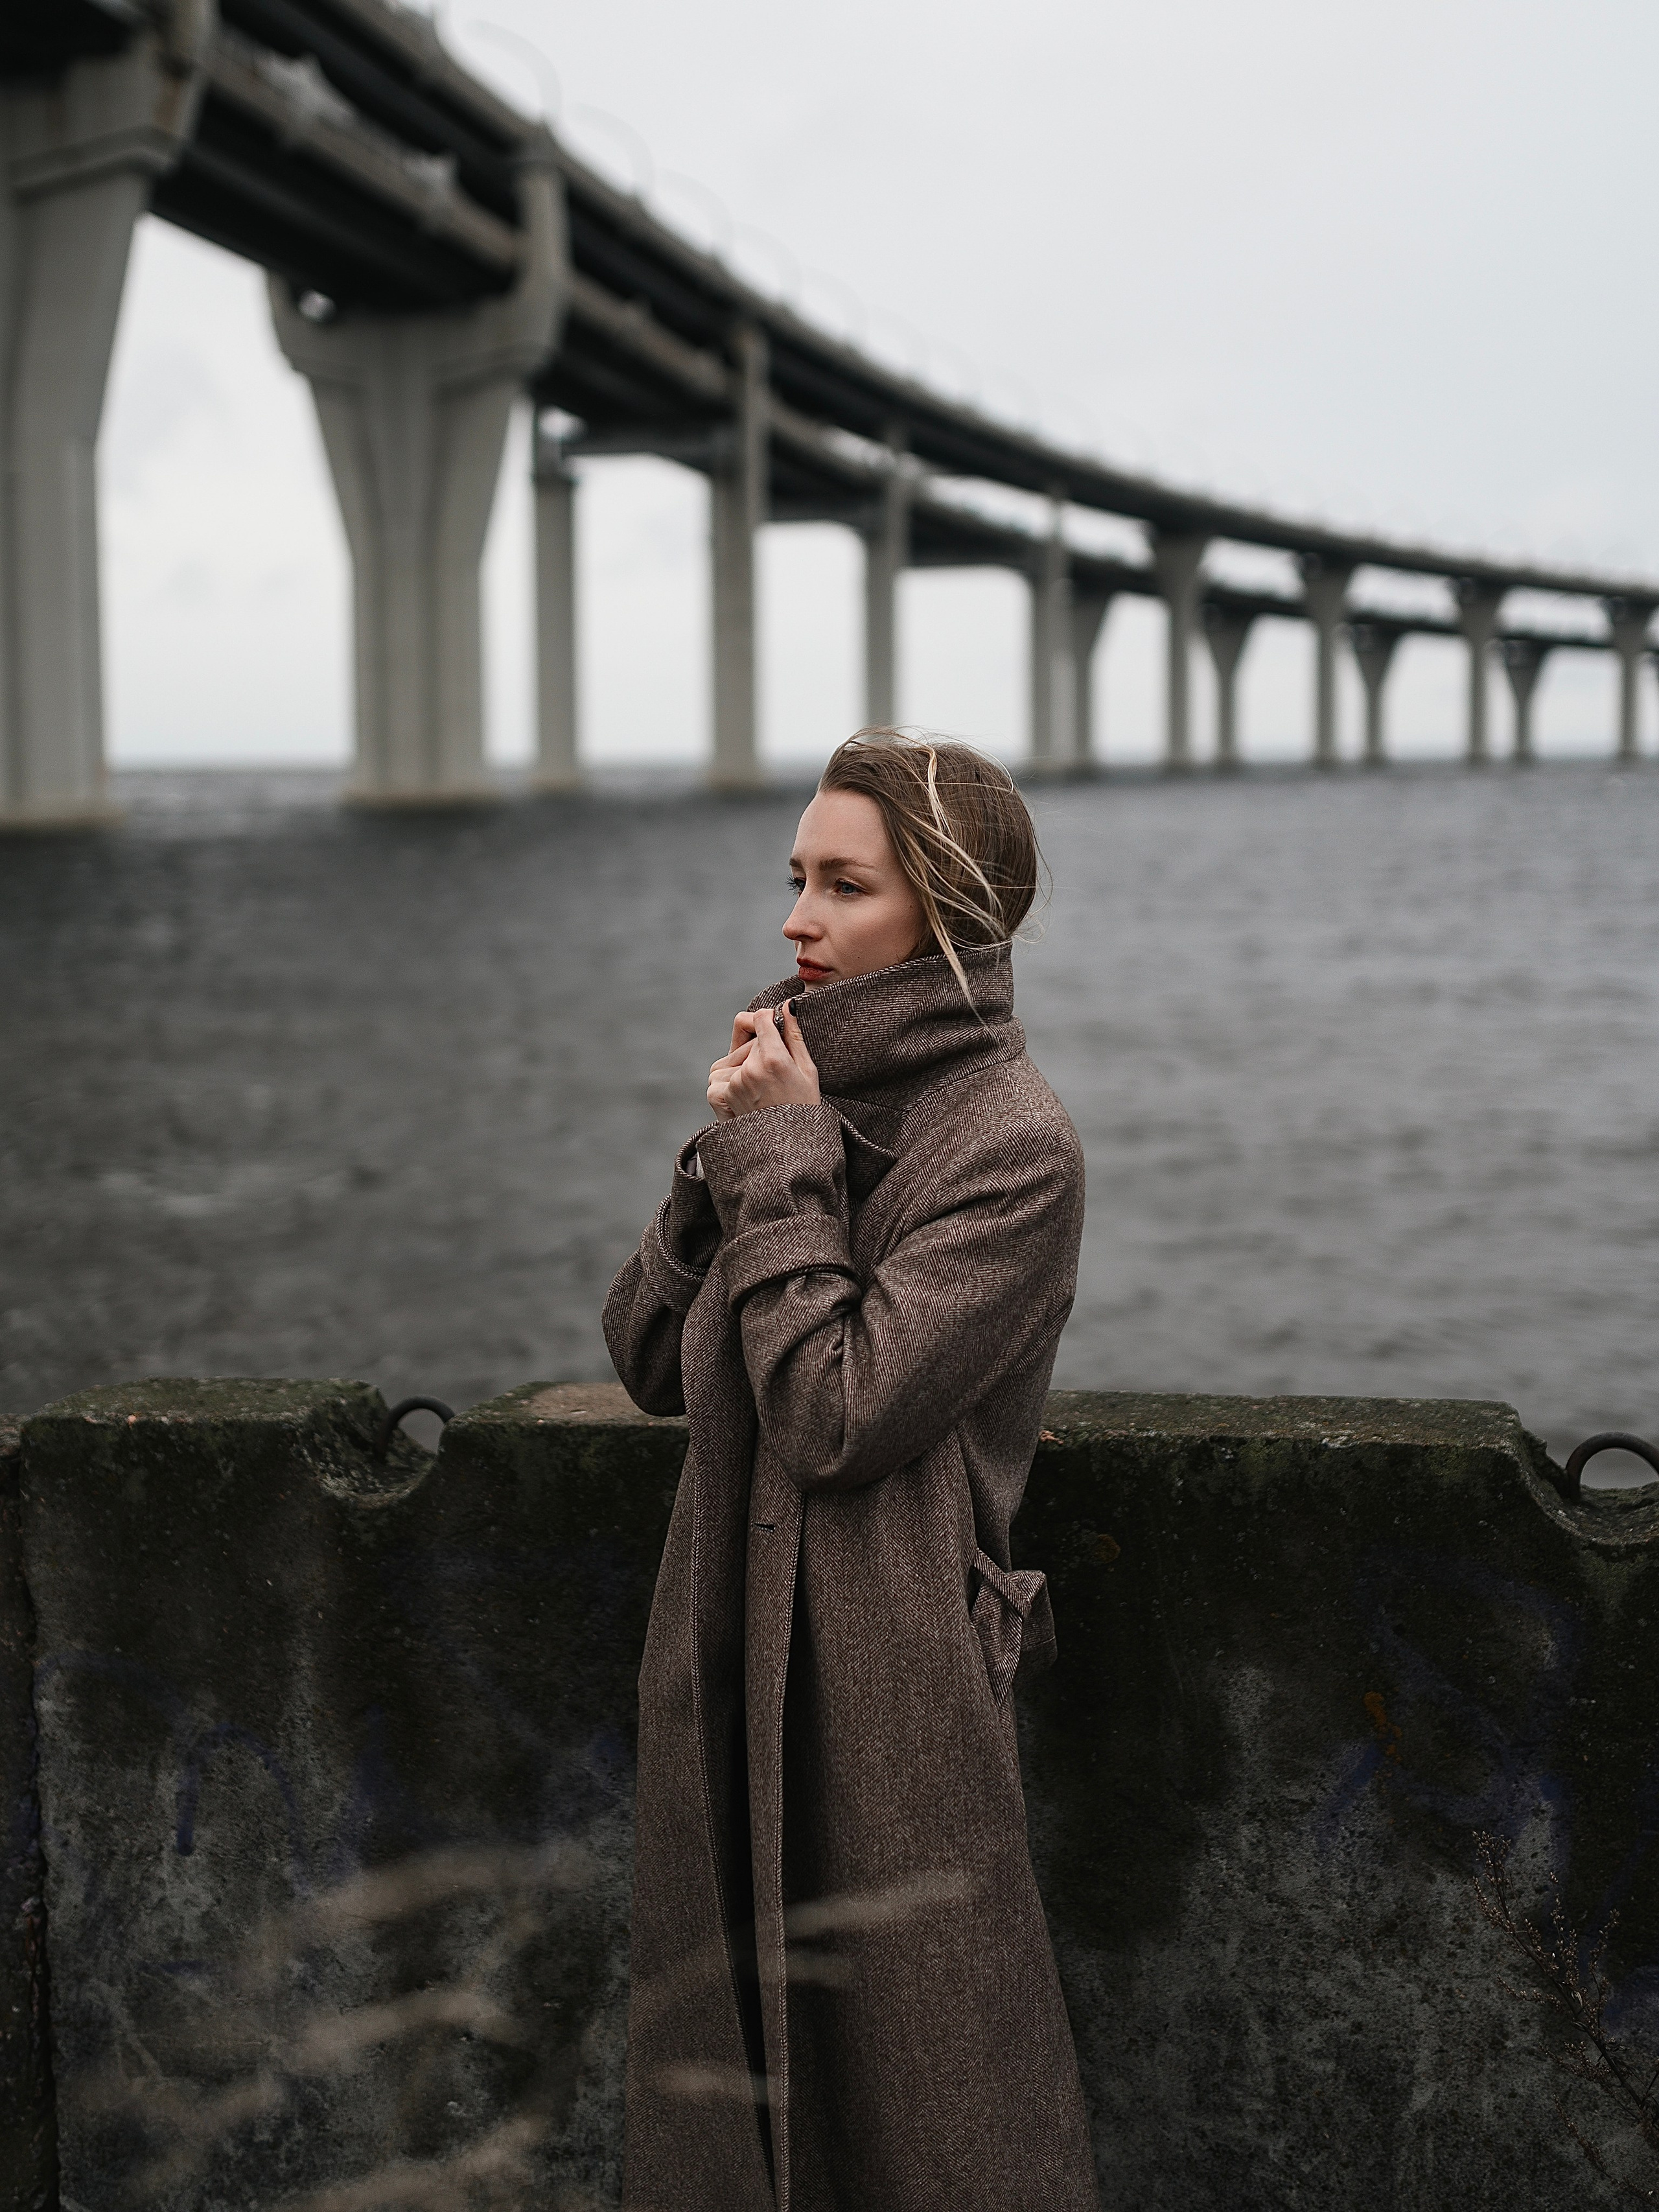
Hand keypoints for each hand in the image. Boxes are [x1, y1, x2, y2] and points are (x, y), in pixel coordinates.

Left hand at [708, 1001, 820, 1119]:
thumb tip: (786, 1005)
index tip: (776, 1029)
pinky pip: (724, 1073)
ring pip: (738, 1057)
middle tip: (778, 1076)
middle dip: (763, 1049)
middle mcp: (749, 1069)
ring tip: (766, 1087)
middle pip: (751, 1040)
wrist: (786, 1148)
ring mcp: (733, 1082)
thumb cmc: (803, 1108)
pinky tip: (752, 1095)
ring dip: (748, 1065)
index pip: (761, 1018)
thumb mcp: (807, 1070)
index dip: (769, 1020)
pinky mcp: (722, 1094)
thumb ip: (793, 1035)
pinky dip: (735, 1079)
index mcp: (773, 1059)